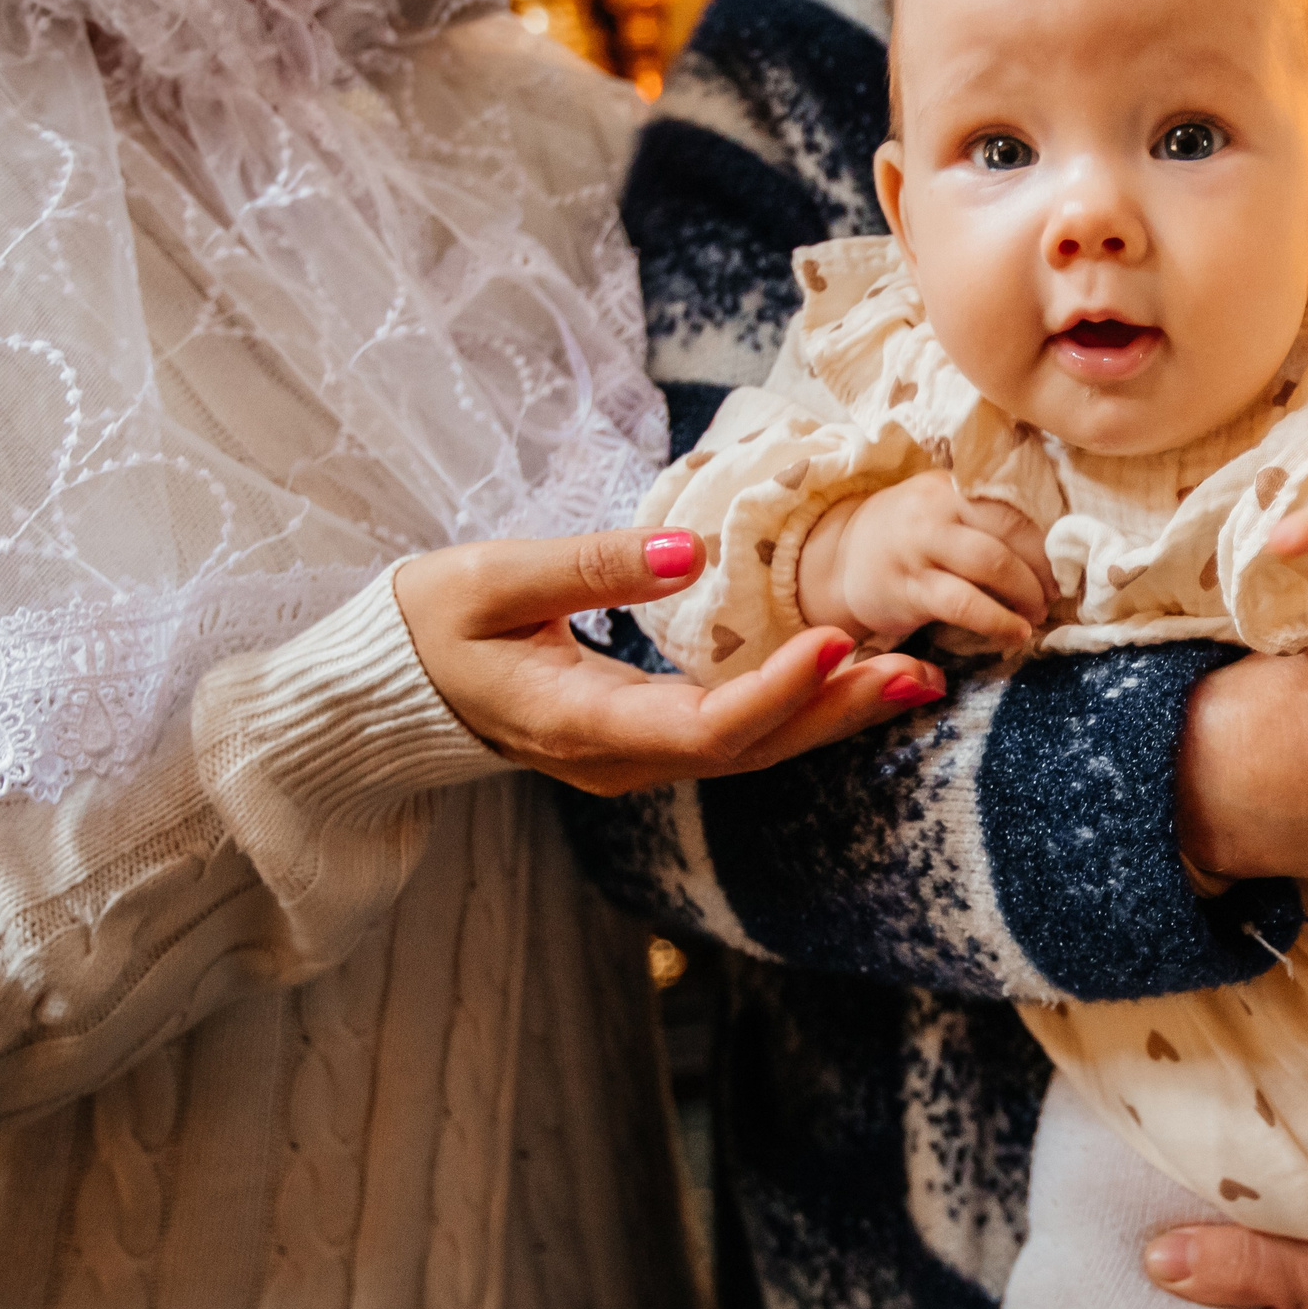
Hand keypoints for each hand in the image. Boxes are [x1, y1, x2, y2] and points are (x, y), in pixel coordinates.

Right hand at [396, 526, 943, 796]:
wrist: (389, 691)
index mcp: (579, 726)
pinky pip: (738, 737)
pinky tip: (853, 679)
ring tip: (913, 679)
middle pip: (750, 750)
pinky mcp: (647, 743)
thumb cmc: (429, 626)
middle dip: (836, 712)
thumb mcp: (489, 580)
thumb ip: (588, 566)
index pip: (703, 725)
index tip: (842, 638)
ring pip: (752, 751)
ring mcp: (635, 760)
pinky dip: (799, 708)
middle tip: (918, 673)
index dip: (779, 689)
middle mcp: (620, 760)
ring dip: (832, 715)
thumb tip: (686, 548)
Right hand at [798, 471, 1054, 650]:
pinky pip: (965, 604)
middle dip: (1044, 566)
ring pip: (992, 564)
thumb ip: (988, 515)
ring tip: (1039, 613)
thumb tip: (1054, 545)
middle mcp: (937, 507)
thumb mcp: (944, 508)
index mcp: (954, 485)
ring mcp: (920, 546)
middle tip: (1058, 592)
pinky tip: (1016, 632)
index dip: (1050, 536)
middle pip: (1011, 529)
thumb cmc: (910, 537)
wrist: (841, 560)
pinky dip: (999, 620)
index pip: (1015, 503)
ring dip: (1027, 593)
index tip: (1068, 562)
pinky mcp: (910, 588)